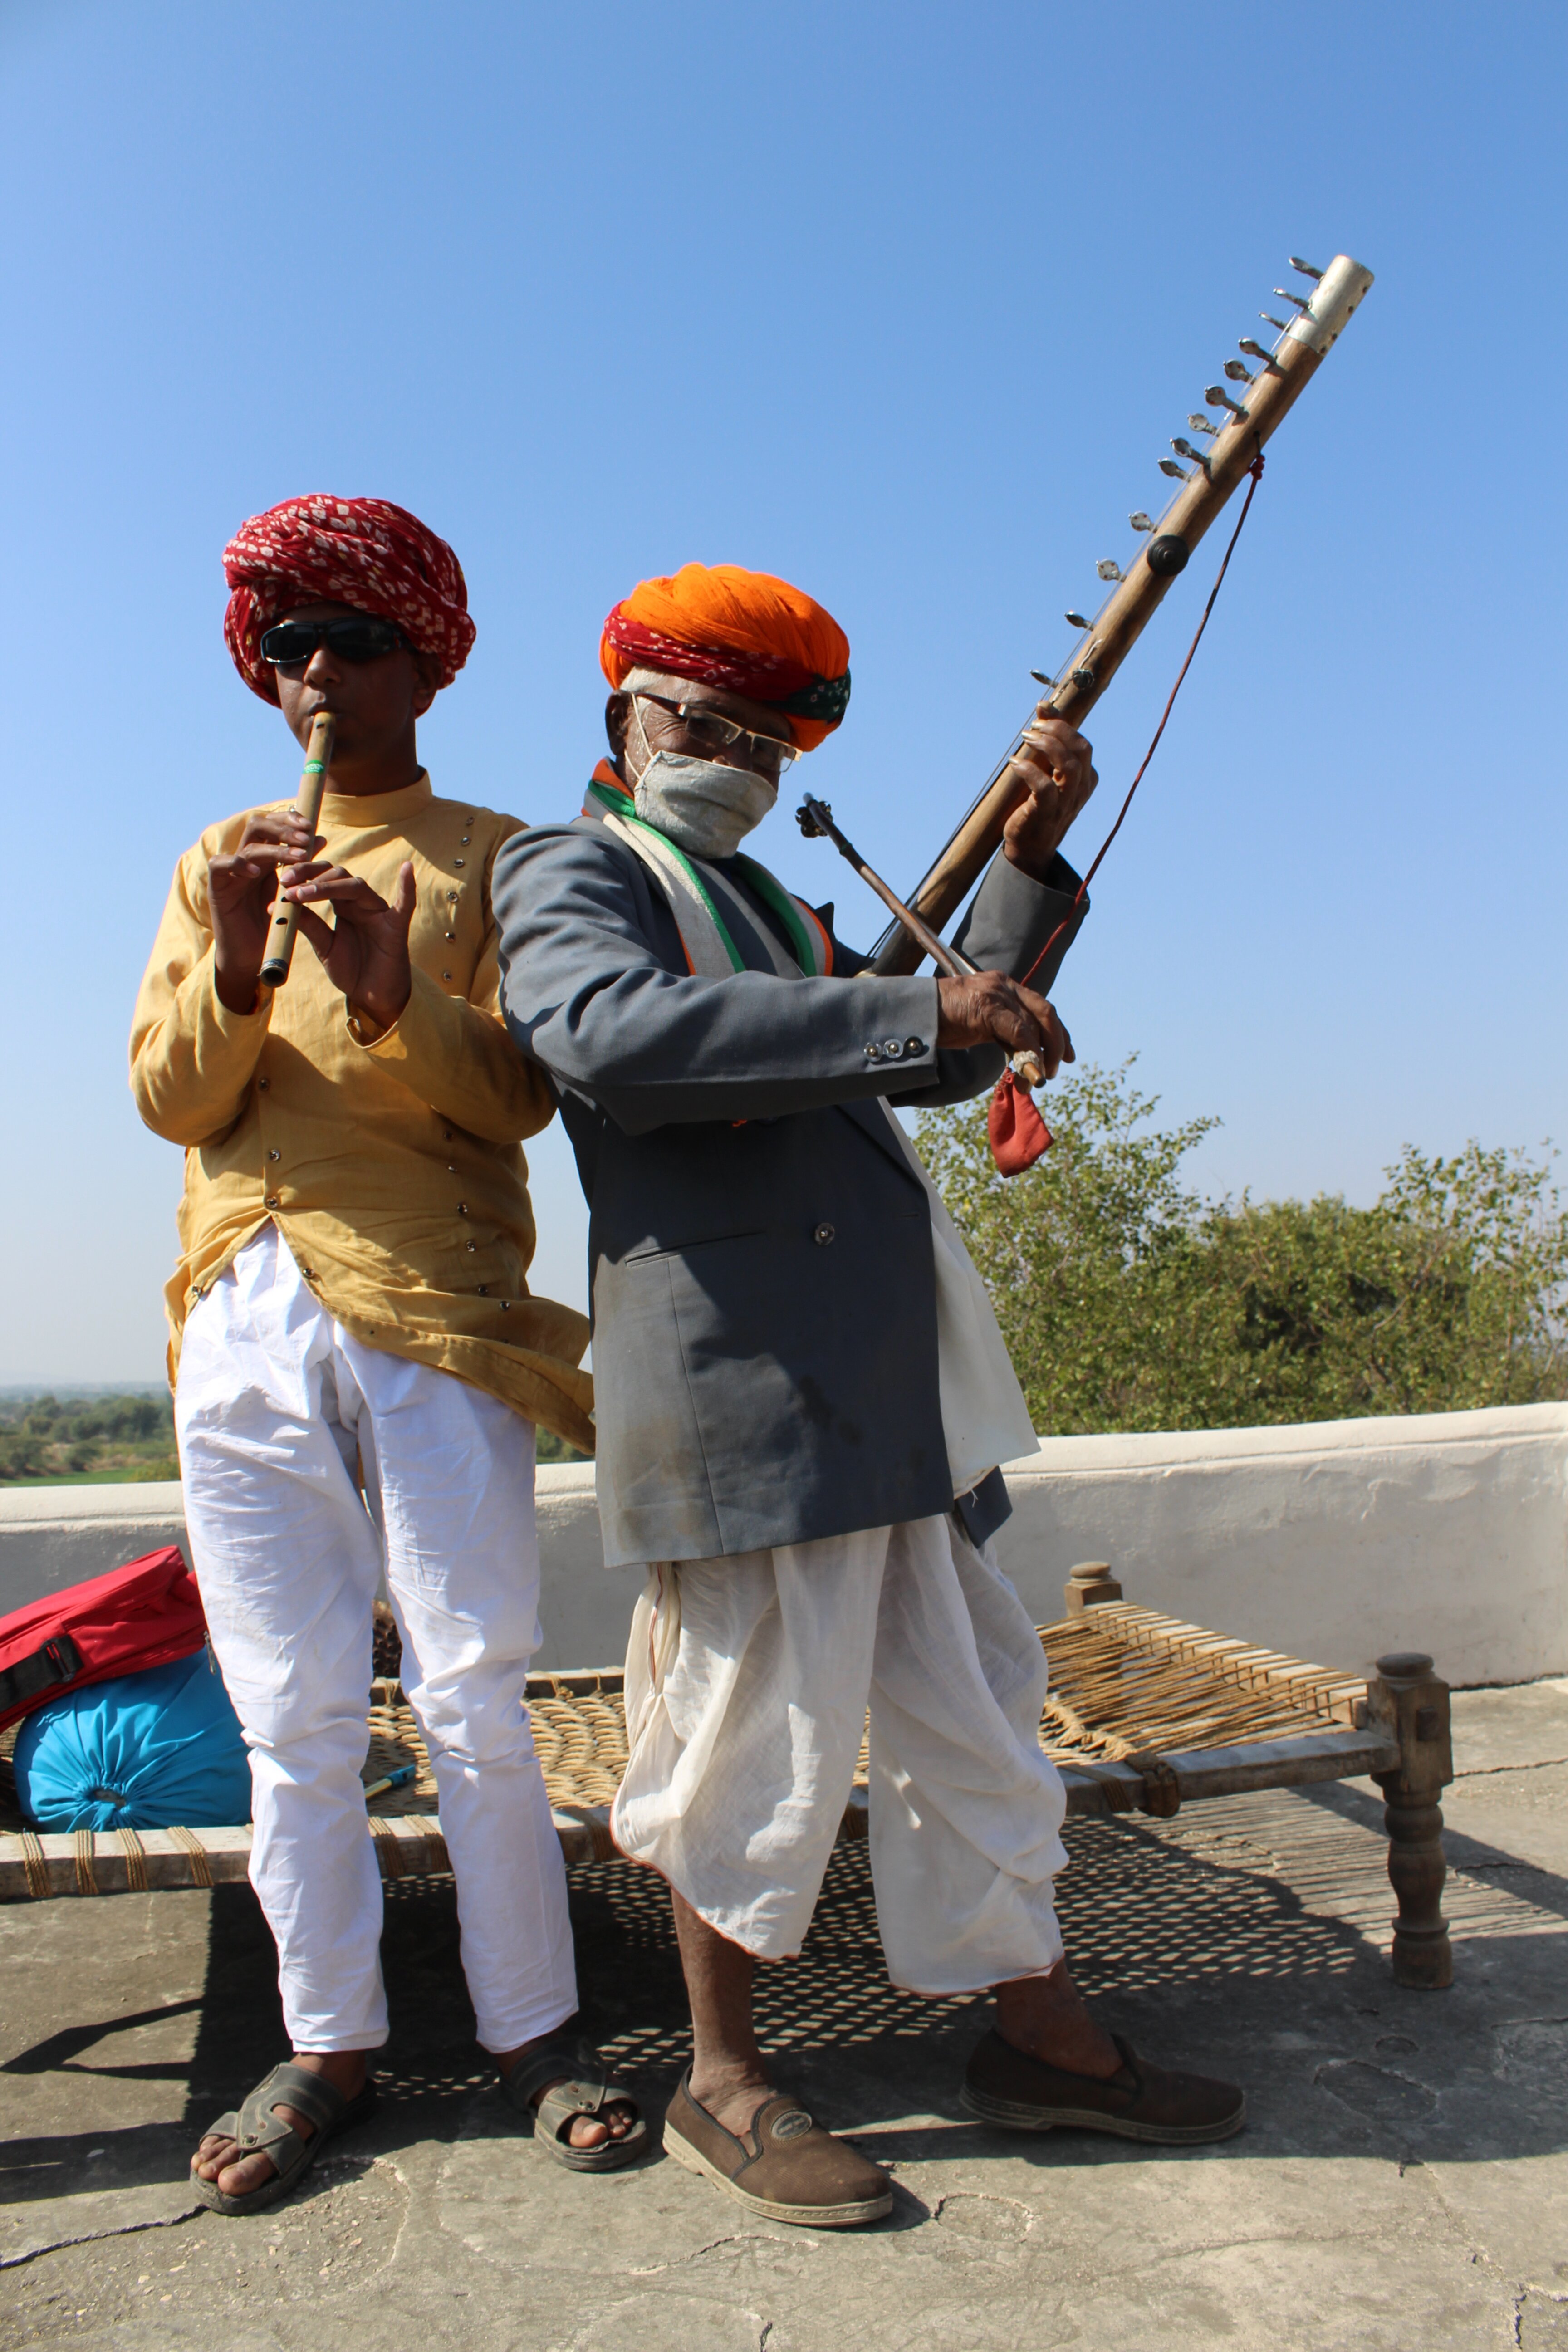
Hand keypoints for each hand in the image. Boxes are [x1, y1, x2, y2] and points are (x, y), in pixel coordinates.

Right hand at [208, 807, 323, 1012]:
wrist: (248, 955)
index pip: (273, 825)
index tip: (312, 825)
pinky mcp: (217, 887)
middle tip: (306, 836)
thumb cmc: (270, 925)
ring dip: (275, 848)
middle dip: (284, 827)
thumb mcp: (290, 892)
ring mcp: (230, 872)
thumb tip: (320, 838)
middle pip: (258, 824)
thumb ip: (301, 867)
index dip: (290, 820)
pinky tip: (256, 872)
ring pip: (248, 846)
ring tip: (298, 856)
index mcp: (263, 858)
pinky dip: (237, 864)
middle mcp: (245, 860)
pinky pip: (220, 865)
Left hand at [280, 858, 416, 1029]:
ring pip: (357, 887)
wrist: (373, 997)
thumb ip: (308, 925)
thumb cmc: (351, 970)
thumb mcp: (323, 946)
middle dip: (311, 877)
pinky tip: (407, 868)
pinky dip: (407, 887)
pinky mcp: (396, 928)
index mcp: (343, 905)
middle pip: (338, 875)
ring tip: (304, 892)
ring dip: (329, 886)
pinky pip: (405, 905)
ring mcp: (379, 913)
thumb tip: (279, 904)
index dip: (303, 875)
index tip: (281, 880)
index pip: (323, 878)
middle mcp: (361, 903)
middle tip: (287, 883)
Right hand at [936, 969, 1073, 1079]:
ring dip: (1042, 1056)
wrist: (915, 1013)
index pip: (1042, 1007)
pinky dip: (1028, 1055)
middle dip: (1058, 1043)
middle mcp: (1005, 986)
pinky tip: (1027, 1073)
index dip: (1059, 1032)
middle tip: (1056, 1069)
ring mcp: (997, 994)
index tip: (1067, 1055)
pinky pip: (1019, 1033)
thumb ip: (1002, 1031)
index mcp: (1005, 986)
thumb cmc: (943, 1021)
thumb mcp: (979, 1023)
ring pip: (1035, 1025)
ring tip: (1038, 1078)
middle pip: (1046, 1012)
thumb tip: (1022, 1056)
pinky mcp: (988, 1008)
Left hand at [1002, 713, 1097, 877]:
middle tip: (1033, 727)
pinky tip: (1015, 763)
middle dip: (1058, 730)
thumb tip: (1043, 708)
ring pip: (1068, 766)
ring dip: (1047, 746)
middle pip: (1081, 750)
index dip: (1063, 724)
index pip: (1083, 744)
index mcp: (1085, 780)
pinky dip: (1029, 770)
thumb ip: (1048, 743)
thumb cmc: (1036, 807)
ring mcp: (1065, 804)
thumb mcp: (1046, 772)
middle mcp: (1080, 791)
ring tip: (1026, 738)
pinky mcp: (1046, 814)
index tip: (1042, 710)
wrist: (1029, 850)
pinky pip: (1045, 788)